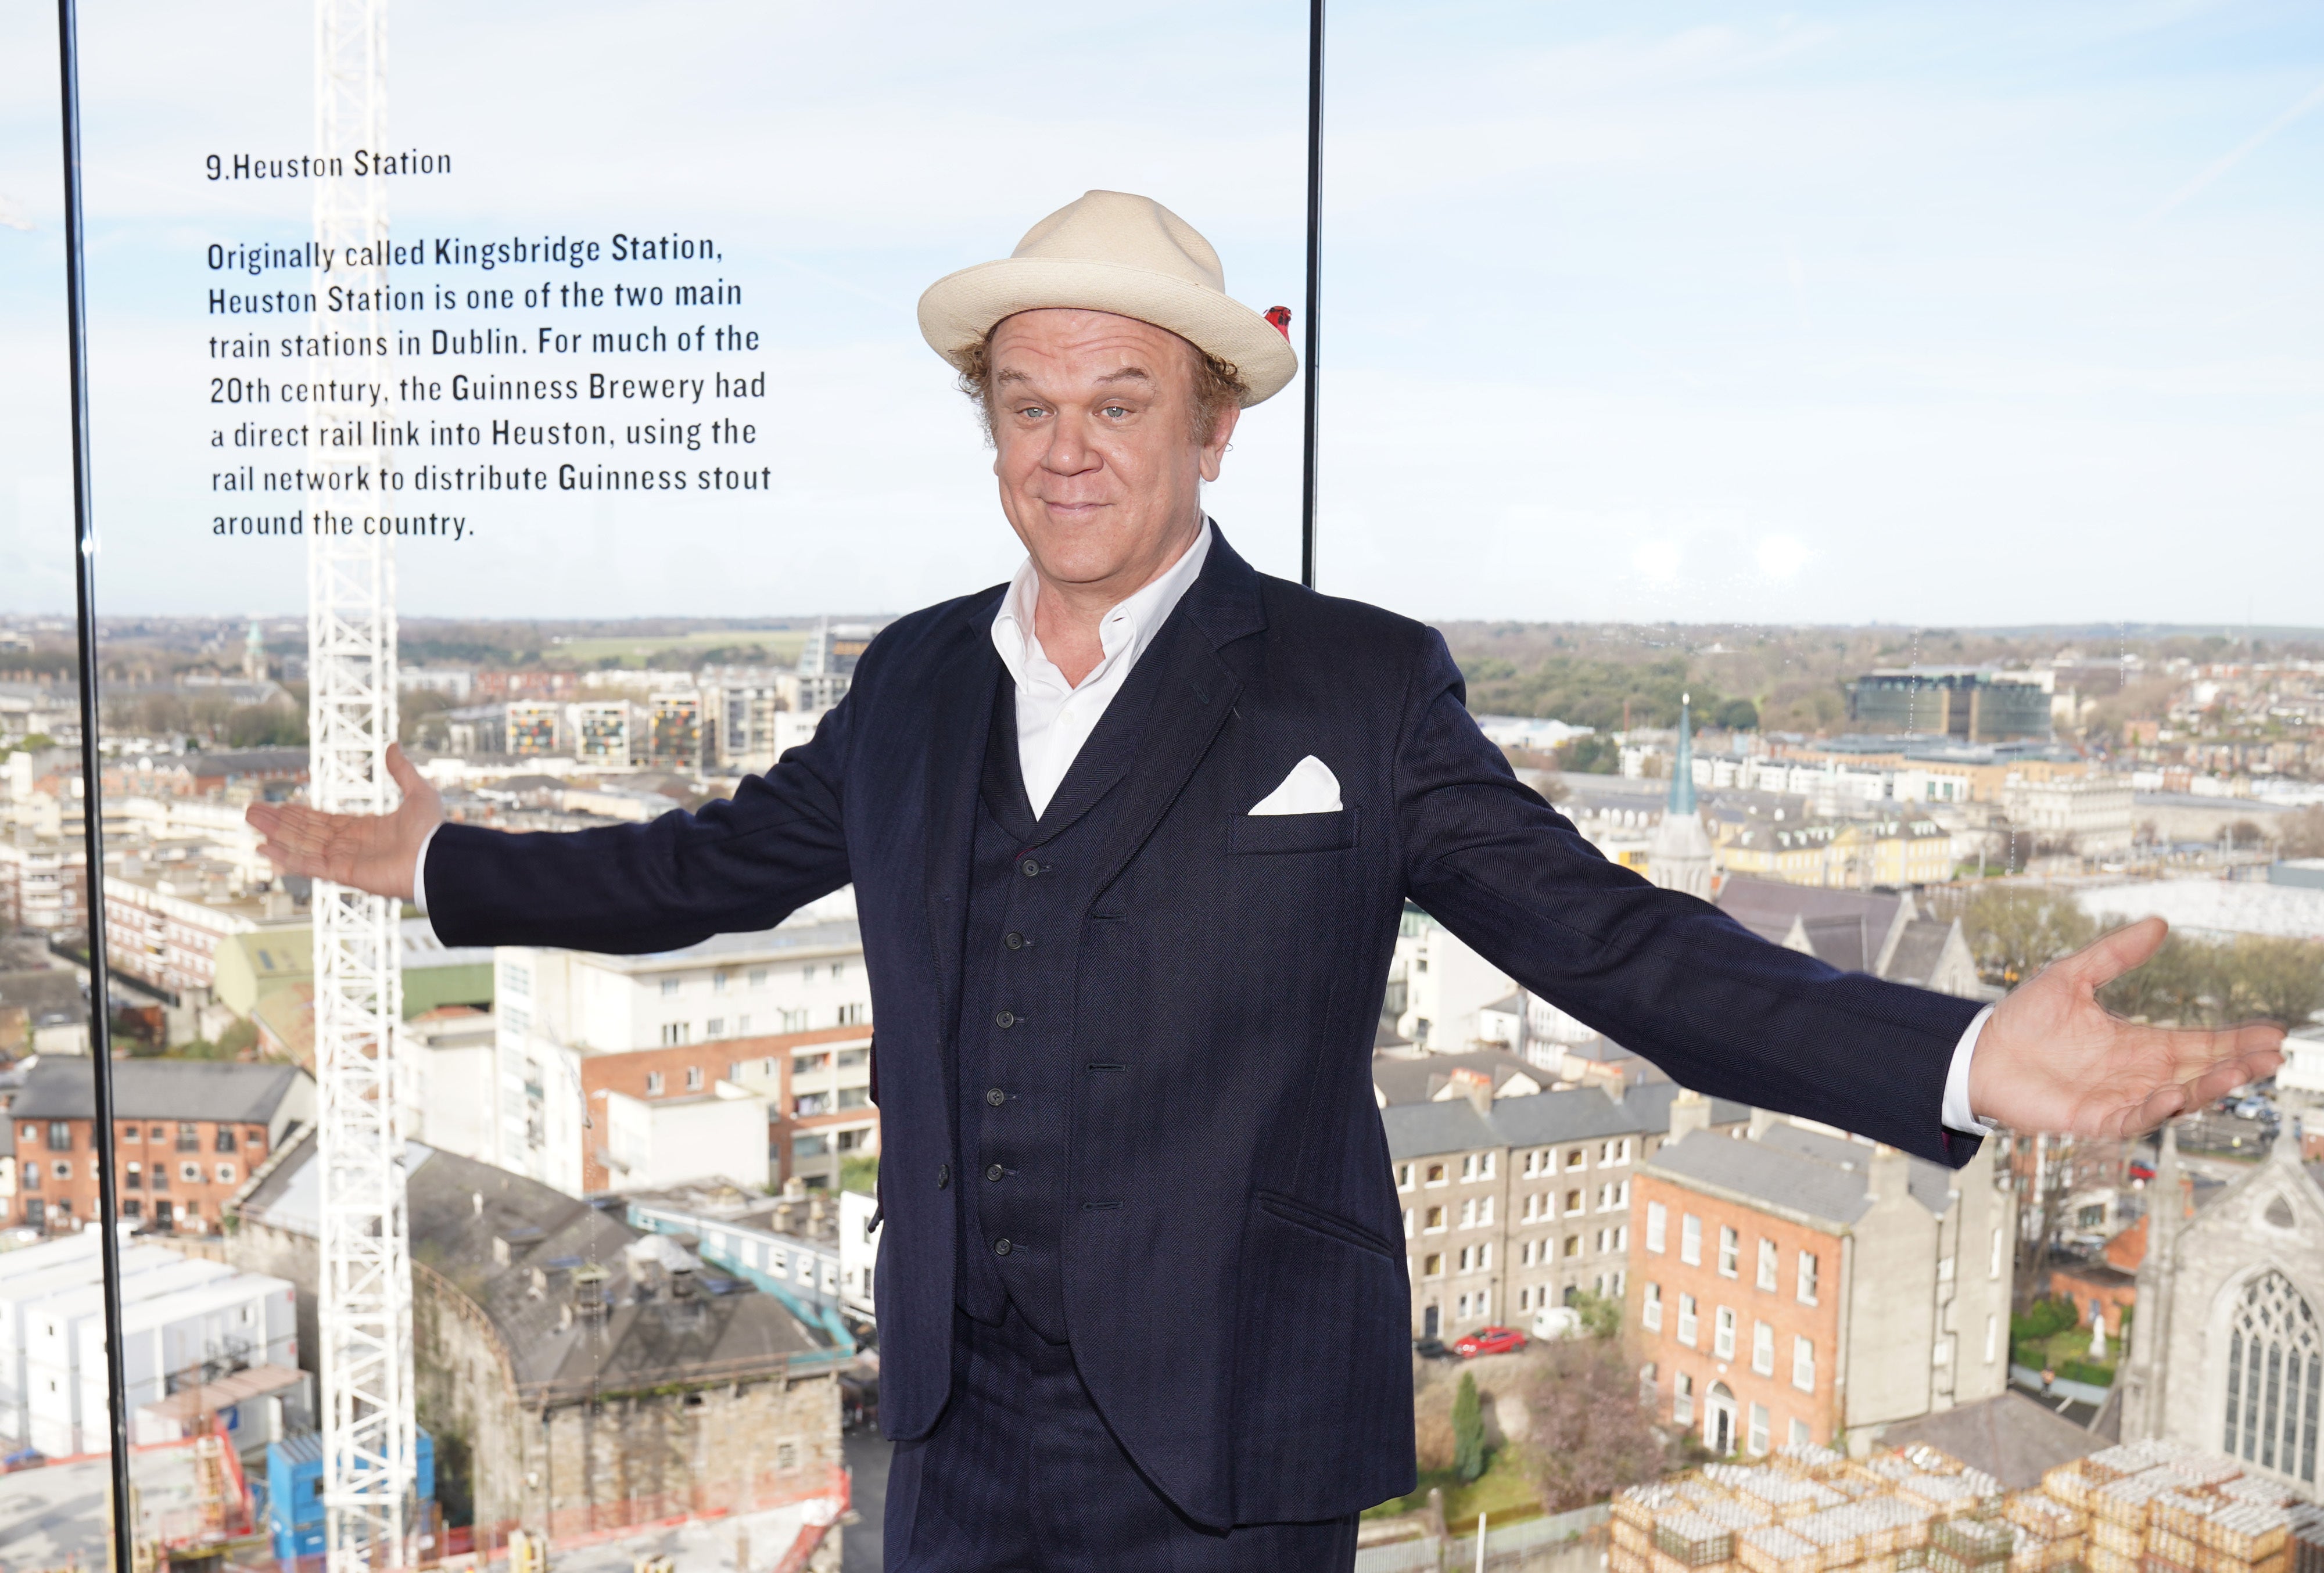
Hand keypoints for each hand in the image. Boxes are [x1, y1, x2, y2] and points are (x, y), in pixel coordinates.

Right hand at [245, 743, 441, 900]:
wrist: (440, 857)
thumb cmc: (433, 830)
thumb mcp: (418, 792)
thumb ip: (402, 771)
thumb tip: (393, 745)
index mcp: (366, 829)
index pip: (324, 821)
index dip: (301, 813)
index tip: (280, 806)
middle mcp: (351, 846)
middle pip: (306, 831)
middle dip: (279, 821)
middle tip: (251, 810)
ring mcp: (346, 861)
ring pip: (301, 844)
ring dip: (274, 833)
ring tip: (250, 820)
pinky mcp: (344, 874)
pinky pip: (308, 865)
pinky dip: (285, 857)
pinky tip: (263, 847)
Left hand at [1968, 916, 2285, 1137]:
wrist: (1978, 1051)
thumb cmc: (2023, 1019)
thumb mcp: (2073, 976)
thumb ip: (2115, 954)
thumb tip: (2158, 924)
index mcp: (2138, 1044)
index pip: (2199, 1043)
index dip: (2234, 1040)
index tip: (2271, 1033)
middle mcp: (2136, 1074)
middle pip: (2199, 1072)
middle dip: (2236, 1066)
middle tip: (2271, 1056)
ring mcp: (2117, 1097)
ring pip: (2176, 1098)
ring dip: (2208, 1087)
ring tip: (2240, 1073)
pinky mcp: (2093, 1118)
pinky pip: (2133, 1117)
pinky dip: (2155, 1108)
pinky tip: (2175, 1093)